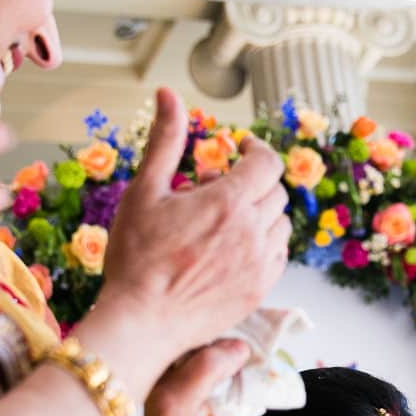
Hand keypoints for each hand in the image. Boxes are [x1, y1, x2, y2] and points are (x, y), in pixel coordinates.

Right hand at [85, 88, 290, 389]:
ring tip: (223, 222)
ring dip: (259, 214)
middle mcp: (254, 231)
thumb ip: (165, 140)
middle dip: (252, 182)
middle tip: (218, 189)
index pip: (267, 161)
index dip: (256, 149)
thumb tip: (168, 94)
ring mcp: (261, 264)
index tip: (240, 149)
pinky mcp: (259, 291)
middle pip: (274, 191)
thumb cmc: (136, 257)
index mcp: (230, 201)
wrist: (142, 322)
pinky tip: (232, 250)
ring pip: (279, 224)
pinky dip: (263, 245)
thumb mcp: (145, 191)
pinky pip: (277, 256)